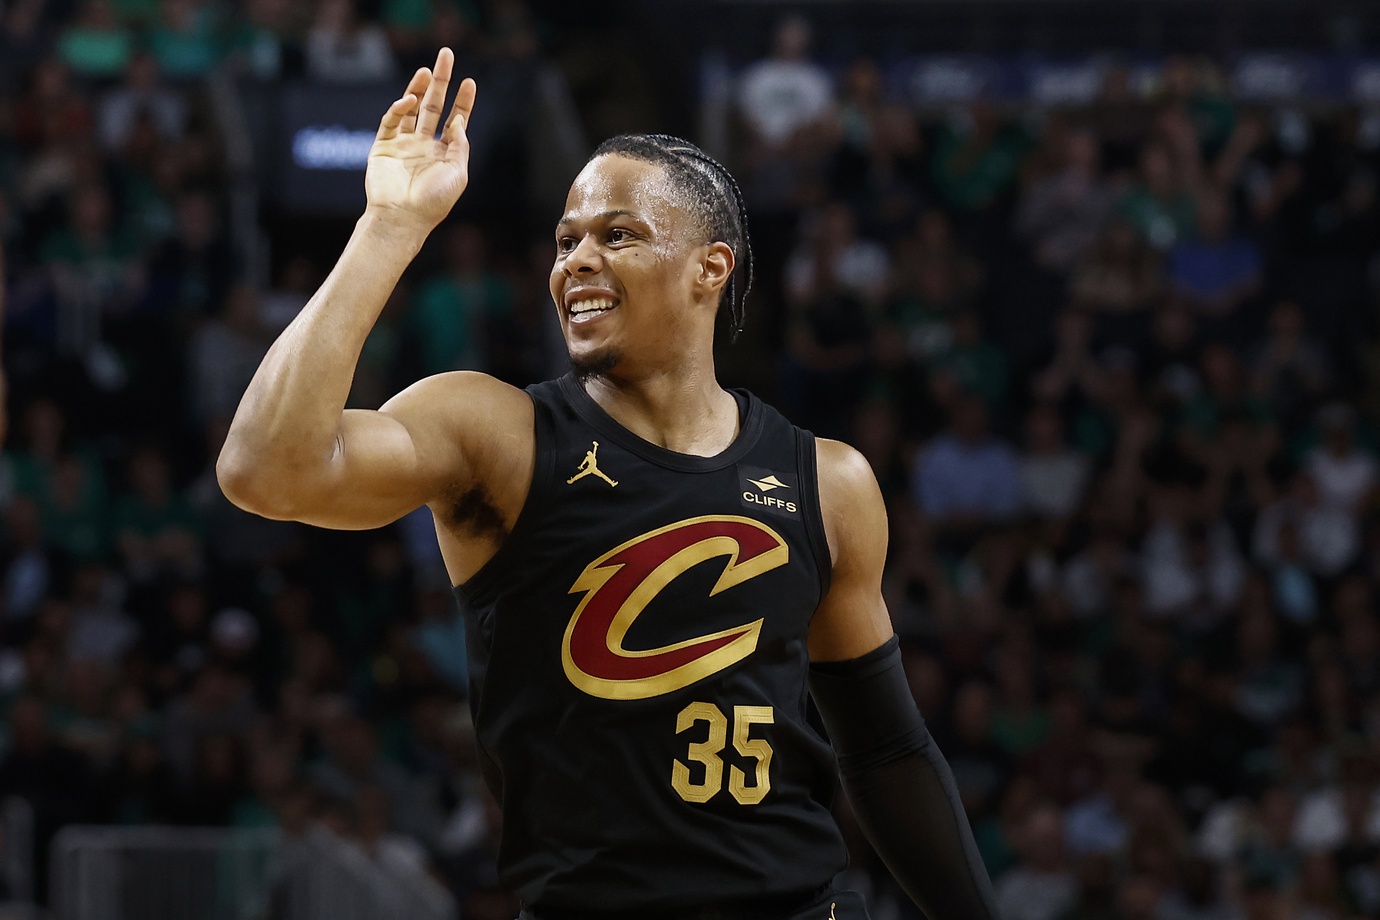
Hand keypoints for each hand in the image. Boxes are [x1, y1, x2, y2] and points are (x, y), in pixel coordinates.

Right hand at [365, 48, 476, 233]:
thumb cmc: (433, 202)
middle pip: (434, 106)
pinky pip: (391, 121)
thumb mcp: (457, 174)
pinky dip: (400, 108)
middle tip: (446, 55)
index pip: (455, 121)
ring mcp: (403, 144)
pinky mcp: (382, 146)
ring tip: (427, 71)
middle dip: (440, 82)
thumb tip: (459, 121)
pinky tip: (411, 100)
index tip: (470, 82)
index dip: (463, 102)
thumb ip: (460, 146)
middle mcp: (423, 146)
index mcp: (443, 154)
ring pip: (412, 109)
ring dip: (419, 88)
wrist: (402, 218)